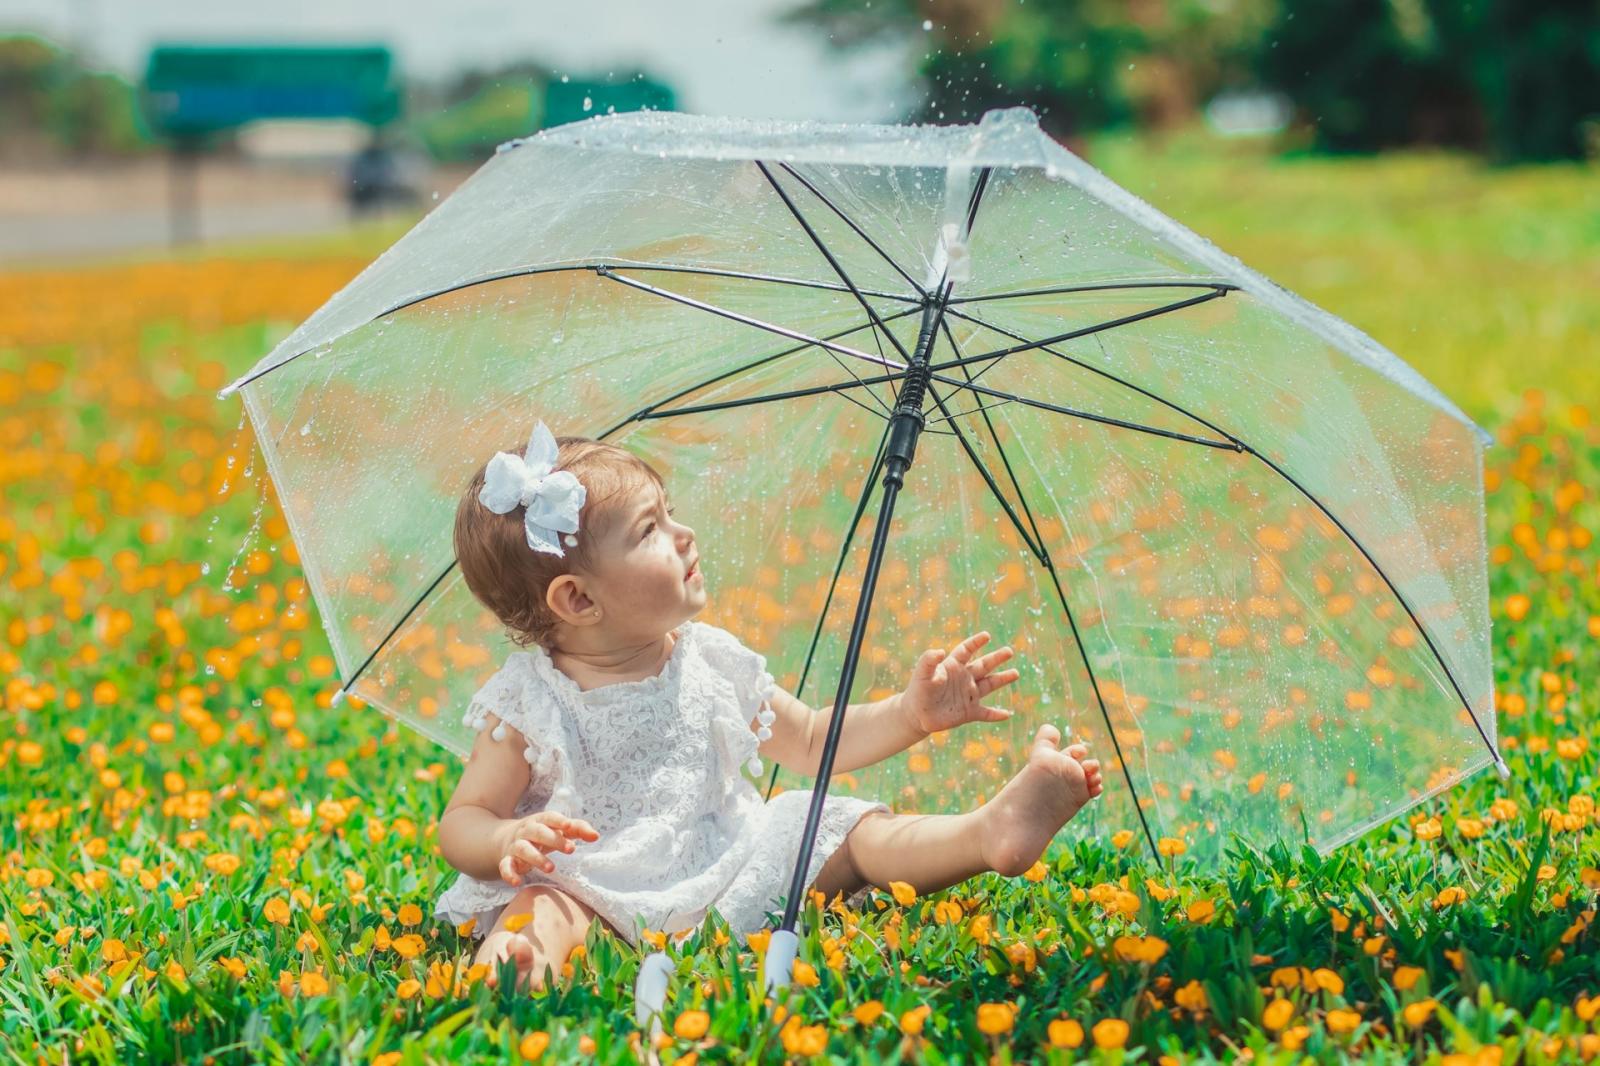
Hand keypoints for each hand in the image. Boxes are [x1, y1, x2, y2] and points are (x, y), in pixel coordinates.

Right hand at [496, 812, 598, 885]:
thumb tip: (596, 836)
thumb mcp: (557, 830)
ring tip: (551, 868)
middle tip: (571, 849)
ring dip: (536, 858)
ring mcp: (515, 846)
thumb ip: (578, 830)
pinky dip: (509, 874)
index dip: (559, 821)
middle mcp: (526, 831)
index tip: (569, 826)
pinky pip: (505, 866)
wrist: (503, 839)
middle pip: (538, 832)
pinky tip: (517, 882)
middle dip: (554, 839)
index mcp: (540, 821)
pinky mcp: (506, 861)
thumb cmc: (540, 835)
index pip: (549, 817)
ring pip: (523, 849)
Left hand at [902, 630, 1020, 734]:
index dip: (975, 642)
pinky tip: (1008, 714)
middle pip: (983, 665)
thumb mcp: (922, 674)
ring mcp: (968, 695)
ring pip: (989, 685)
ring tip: (1015, 673)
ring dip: (1002, 679)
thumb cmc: (918, 690)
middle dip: (996, 658)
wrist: (916, 714)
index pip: (966, 651)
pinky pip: (986, 713)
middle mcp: (964, 678)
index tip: (986, 635)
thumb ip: (929, 661)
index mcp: (953, 666)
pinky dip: (996, 714)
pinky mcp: (968, 712)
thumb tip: (940, 651)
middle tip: (1009, 651)